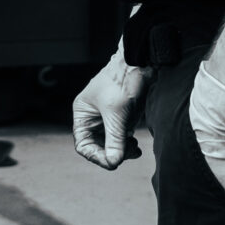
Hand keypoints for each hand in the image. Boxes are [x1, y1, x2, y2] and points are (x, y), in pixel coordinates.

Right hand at [72, 46, 151, 169]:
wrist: (141, 63)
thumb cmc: (123, 81)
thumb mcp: (118, 114)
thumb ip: (115, 139)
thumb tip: (114, 162)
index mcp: (82, 114)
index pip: (84, 145)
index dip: (97, 156)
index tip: (113, 162)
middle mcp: (91, 117)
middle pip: (97, 146)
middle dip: (113, 152)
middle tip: (128, 154)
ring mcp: (106, 117)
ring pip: (110, 143)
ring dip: (122, 149)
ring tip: (134, 148)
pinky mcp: (120, 117)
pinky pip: (120, 137)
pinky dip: (127, 143)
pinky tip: (135, 142)